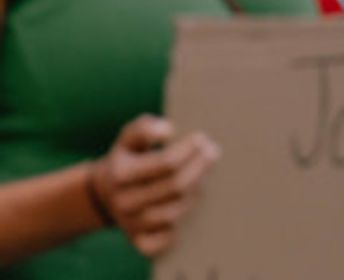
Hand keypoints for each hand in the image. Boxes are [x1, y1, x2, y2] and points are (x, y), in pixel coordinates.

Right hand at [89, 115, 219, 257]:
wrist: (104, 192)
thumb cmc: (128, 158)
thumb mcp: (130, 137)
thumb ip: (145, 127)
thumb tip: (167, 131)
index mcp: (121, 174)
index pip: (167, 163)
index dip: (190, 149)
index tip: (202, 138)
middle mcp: (124, 202)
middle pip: (176, 187)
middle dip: (200, 167)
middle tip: (213, 152)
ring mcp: (131, 224)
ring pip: (175, 212)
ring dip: (196, 191)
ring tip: (203, 173)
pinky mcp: (139, 241)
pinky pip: (164, 241)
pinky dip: (179, 227)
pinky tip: (188, 204)